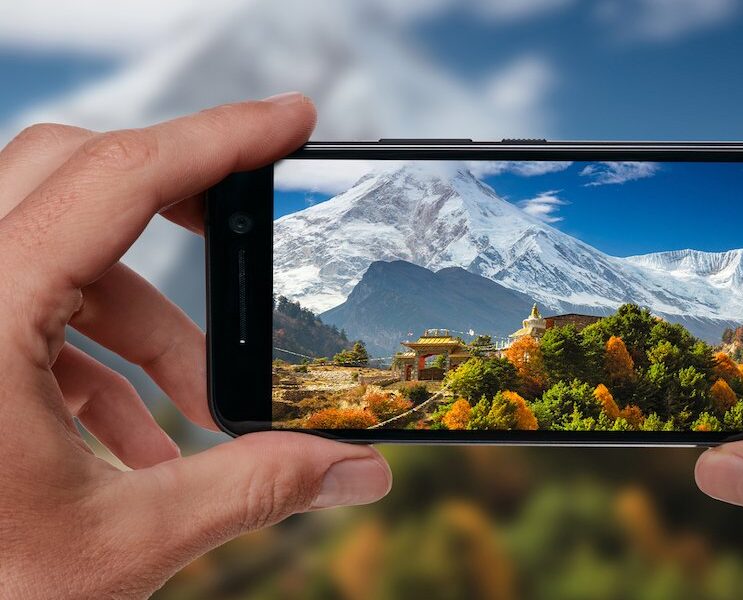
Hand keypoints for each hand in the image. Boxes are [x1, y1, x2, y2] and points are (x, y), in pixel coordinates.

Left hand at [0, 95, 390, 597]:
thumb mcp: (123, 540)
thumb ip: (255, 489)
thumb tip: (357, 470)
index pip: (117, 176)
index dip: (218, 139)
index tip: (289, 121)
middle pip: (72, 175)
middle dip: (177, 205)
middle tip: (247, 235)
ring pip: (55, 256)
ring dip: (140, 319)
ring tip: (195, 407)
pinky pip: (24, 313)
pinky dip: (90, 358)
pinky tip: (130, 442)